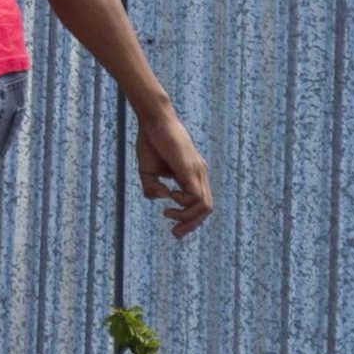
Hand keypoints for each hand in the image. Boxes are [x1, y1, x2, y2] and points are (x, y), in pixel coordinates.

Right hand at [137, 102, 213, 237]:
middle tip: (175, 233)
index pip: (200, 204)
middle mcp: (199, 174)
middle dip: (191, 225)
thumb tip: (161, 198)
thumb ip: (152, 188)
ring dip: (187, 217)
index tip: (174, 230)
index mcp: (192, 175)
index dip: (190, 220)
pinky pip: (195, 196)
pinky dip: (182, 203)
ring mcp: (197, 171)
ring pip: (204, 206)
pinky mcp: (191, 169)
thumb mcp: (147, 171)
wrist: (154, 120)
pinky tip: (169, 196)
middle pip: (206, 208)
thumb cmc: (150, 142)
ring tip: (167, 214)